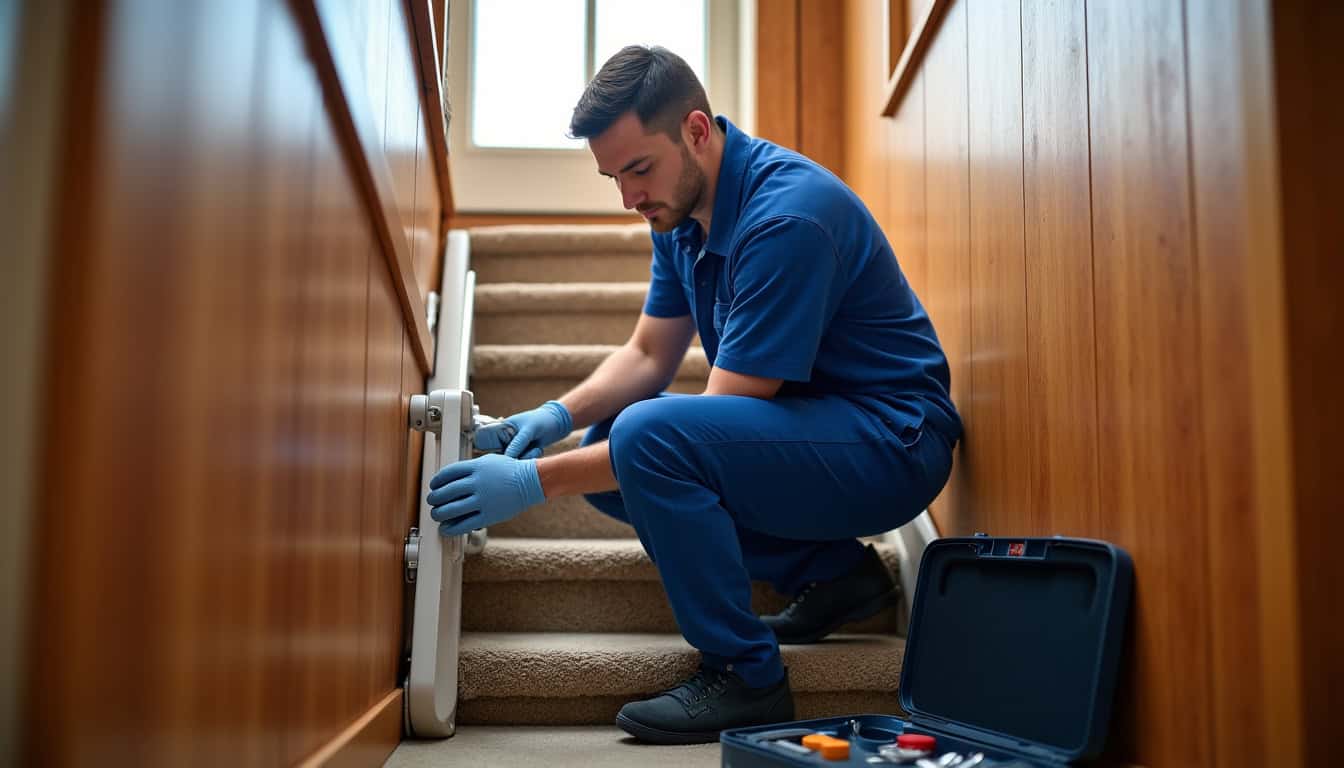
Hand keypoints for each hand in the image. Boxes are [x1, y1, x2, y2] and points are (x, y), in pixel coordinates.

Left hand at [427, 453, 545, 536]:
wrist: (530, 482)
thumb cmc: (510, 471)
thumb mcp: (488, 461)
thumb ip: (470, 469)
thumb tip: (452, 478)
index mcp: (476, 468)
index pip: (448, 474)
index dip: (437, 481)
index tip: (433, 486)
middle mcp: (477, 483)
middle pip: (446, 492)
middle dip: (435, 498)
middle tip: (432, 501)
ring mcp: (482, 500)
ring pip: (452, 509)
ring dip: (439, 513)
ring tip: (436, 515)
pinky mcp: (488, 515)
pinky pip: (465, 524)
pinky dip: (452, 528)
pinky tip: (445, 529)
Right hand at [474, 400, 571, 458]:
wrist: (558, 423)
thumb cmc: (542, 420)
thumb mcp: (529, 430)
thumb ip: (517, 443)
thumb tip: (507, 458)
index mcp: (501, 429)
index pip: (486, 441)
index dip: (490, 450)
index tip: (502, 455)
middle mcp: (505, 440)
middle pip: (500, 455)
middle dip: (513, 457)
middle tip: (526, 449)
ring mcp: (514, 448)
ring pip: (512, 461)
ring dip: (525, 457)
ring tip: (535, 447)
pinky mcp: (523, 454)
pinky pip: (522, 462)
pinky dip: (531, 458)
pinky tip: (537, 449)